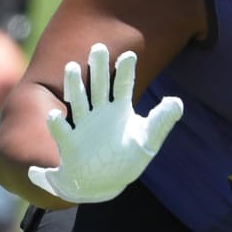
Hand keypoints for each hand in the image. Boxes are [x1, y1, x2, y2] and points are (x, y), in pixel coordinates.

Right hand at [27, 43, 182, 203]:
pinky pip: (63, 133)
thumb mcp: (148, 141)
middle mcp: (99, 113)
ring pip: (79, 102)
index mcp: (119, 109)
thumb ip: (162, 121)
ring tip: (72, 67)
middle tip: (99, 47)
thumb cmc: (126, 159)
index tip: (130, 55)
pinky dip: (57, 124)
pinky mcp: (70, 145)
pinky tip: (54, 114)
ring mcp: (83, 127)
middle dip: (98, 68)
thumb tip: (177, 101)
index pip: (123, 85)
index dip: (126, 71)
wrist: (103, 184)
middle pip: (98, 86)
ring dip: (75, 86)